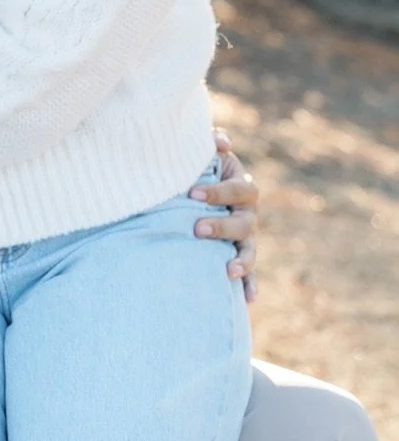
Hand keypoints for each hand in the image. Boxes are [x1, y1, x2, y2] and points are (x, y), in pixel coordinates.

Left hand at [190, 129, 258, 302]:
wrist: (190, 192)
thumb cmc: (195, 168)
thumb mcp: (201, 153)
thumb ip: (208, 144)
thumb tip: (220, 141)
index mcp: (239, 185)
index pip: (239, 189)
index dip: (219, 192)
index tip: (192, 194)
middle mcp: (246, 212)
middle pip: (244, 222)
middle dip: (222, 226)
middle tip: (197, 229)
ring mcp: (244, 236)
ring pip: (249, 249)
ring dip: (241, 261)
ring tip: (227, 270)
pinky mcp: (237, 255)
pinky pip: (248, 273)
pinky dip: (250, 285)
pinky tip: (248, 299)